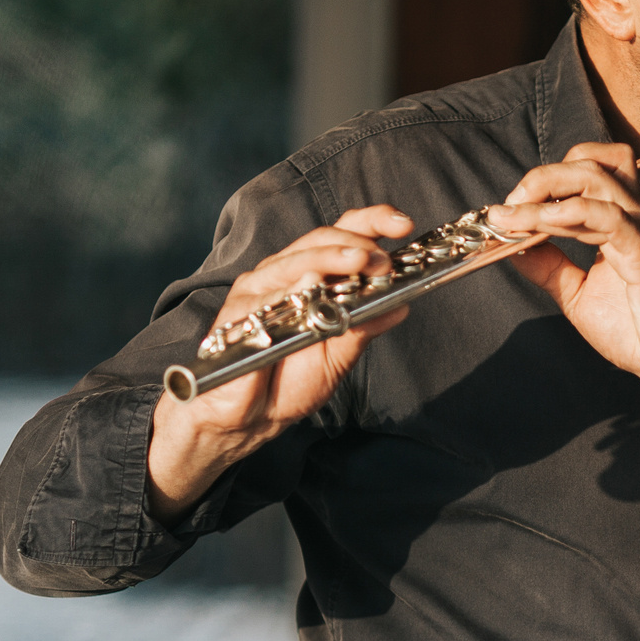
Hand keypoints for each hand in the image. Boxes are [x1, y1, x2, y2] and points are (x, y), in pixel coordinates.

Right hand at [147, 207, 415, 520]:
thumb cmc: (287, 382)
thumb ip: (365, 325)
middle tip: (382, 260)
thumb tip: (402, 304)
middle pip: (320, 239)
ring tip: (360, 262)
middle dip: (356, 243)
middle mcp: (284, 275)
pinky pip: (267, 295)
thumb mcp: (339, 353)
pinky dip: (291, 290)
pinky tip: (311, 287)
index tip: (402, 224)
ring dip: (330, 258)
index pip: (340, 236)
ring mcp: (259, 290)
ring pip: (295, 260)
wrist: (248, 417)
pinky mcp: (237, 312)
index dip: (371, 223)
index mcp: (310, 277)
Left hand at [494, 144, 639, 410]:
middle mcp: (634, 217)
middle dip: (539, 178)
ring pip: (594, 180)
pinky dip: (571, 213)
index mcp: (620, 222)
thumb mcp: (576, 294)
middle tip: (505, 209)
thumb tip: (511, 244)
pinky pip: (610, 218)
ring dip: (545, 193)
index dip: (541, 183)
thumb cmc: (638, 331)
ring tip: (512, 216)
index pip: (583, 172)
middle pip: (587, 164)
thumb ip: (548, 266)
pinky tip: (543, 223)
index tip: (505, 212)